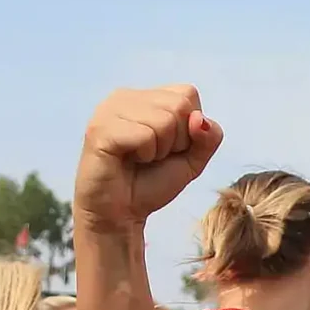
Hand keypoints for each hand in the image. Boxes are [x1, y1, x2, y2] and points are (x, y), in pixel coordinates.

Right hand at [74, 85, 223, 232]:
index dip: (189, 130)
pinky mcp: (101, 129)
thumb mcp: (192, 162)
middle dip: (177, 141)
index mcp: (145, 97)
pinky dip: (146, 155)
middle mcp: (125, 96)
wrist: (121, 214)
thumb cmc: (152, 183)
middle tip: (152, 157)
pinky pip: (146, 135)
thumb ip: (207, 139)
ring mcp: (110, 109)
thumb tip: (199, 119)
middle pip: (179, 106)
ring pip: (165, 120)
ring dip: (160, 150)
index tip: (168, 149)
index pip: (188, 94)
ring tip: (140, 159)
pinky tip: (128, 162)